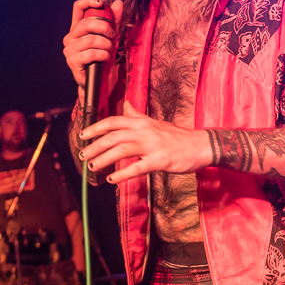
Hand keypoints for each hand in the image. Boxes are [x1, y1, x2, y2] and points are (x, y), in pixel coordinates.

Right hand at [63, 0, 124, 93]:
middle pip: (86, 23)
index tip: (101, 3)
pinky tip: (105, 58)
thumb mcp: (111, 37)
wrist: (100, 82)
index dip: (88, 2)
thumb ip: (114, 21)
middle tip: (113, 34)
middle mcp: (71, 37)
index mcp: (78, 28)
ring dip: (106, 44)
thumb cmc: (103, 58)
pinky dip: (103, 54)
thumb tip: (118, 3)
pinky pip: (90, 53)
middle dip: (104, 27)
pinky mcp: (72, 61)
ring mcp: (70, 49)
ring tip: (110, 50)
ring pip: (90, 40)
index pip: (77, 8)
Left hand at [78, 102, 211, 184]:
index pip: (113, 121)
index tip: (83, 135)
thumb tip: (125, 104)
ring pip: (121, 150)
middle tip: (83, 155)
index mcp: (142, 122)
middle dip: (95, 145)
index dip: (96, 127)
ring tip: (93, 167)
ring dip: (104, 159)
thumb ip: (137, 115)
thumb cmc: (178, 136)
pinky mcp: (159, 160)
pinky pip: (137, 167)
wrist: (201, 145)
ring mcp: (152, 145)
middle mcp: (145, 131)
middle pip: (113, 136)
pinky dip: (122, 174)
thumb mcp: (155, 122)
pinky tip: (113, 180)